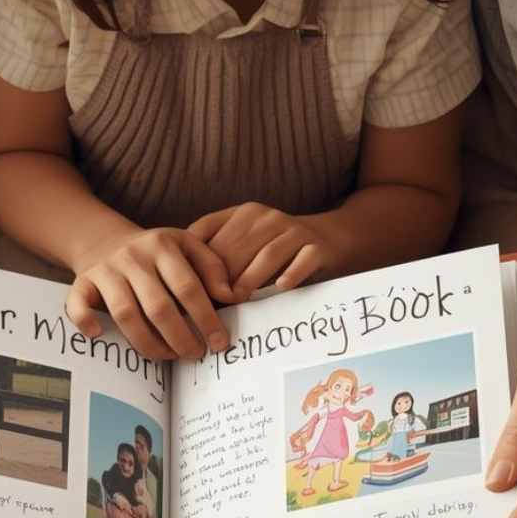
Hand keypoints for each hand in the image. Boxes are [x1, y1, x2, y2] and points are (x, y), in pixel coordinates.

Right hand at [67, 227, 234, 359]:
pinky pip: (78, 303)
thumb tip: (231, 295)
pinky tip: (99, 335)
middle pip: (158, 306)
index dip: (206, 318)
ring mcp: (105, 270)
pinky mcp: (82, 282)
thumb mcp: (187, 245)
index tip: (219, 343)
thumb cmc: (155, 251)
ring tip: (168, 355)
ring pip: (125, 313)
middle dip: (180, 337)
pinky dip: (85, 320)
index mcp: (162, 246)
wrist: (106, 239)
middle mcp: (132, 257)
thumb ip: (212, 266)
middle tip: (194, 355)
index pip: (188, 287)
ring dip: (148, 342)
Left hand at [188, 203, 336, 297]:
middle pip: (236, 247)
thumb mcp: (245, 242)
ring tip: (239, 298)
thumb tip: (183, 289)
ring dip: (250, 277)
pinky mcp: (317, 247)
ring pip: (267, 254)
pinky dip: (291, 273)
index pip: (208, 231)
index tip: (187, 286)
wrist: (332, 237)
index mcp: (242, 215)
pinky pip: (303, 260)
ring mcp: (294, 231)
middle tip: (212, 302)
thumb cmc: (277, 248)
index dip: (196, 259)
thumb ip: (218, 255)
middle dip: (222, 276)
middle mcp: (267, 218)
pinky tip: (280, 287)